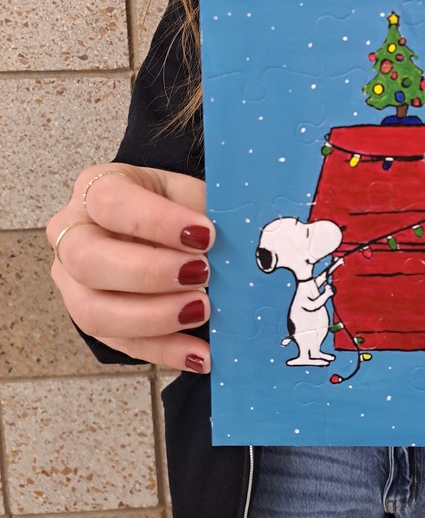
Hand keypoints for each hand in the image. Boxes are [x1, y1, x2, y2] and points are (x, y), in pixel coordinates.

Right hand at [47, 164, 215, 372]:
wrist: (158, 222)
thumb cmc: (172, 204)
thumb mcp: (187, 193)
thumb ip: (201, 212)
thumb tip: (235, 242)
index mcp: (97, 187)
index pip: (110, 202)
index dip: (156, 222)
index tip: (205, 235)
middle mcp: (72, 233)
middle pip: (89, 261)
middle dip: (150, 273)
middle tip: (202, 274)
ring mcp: (72, 281)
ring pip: (94, 312)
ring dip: (154, 317)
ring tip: (202, 310)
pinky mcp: (90, 318)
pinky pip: (118, 344)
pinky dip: (164, 351)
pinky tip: (200, 354)